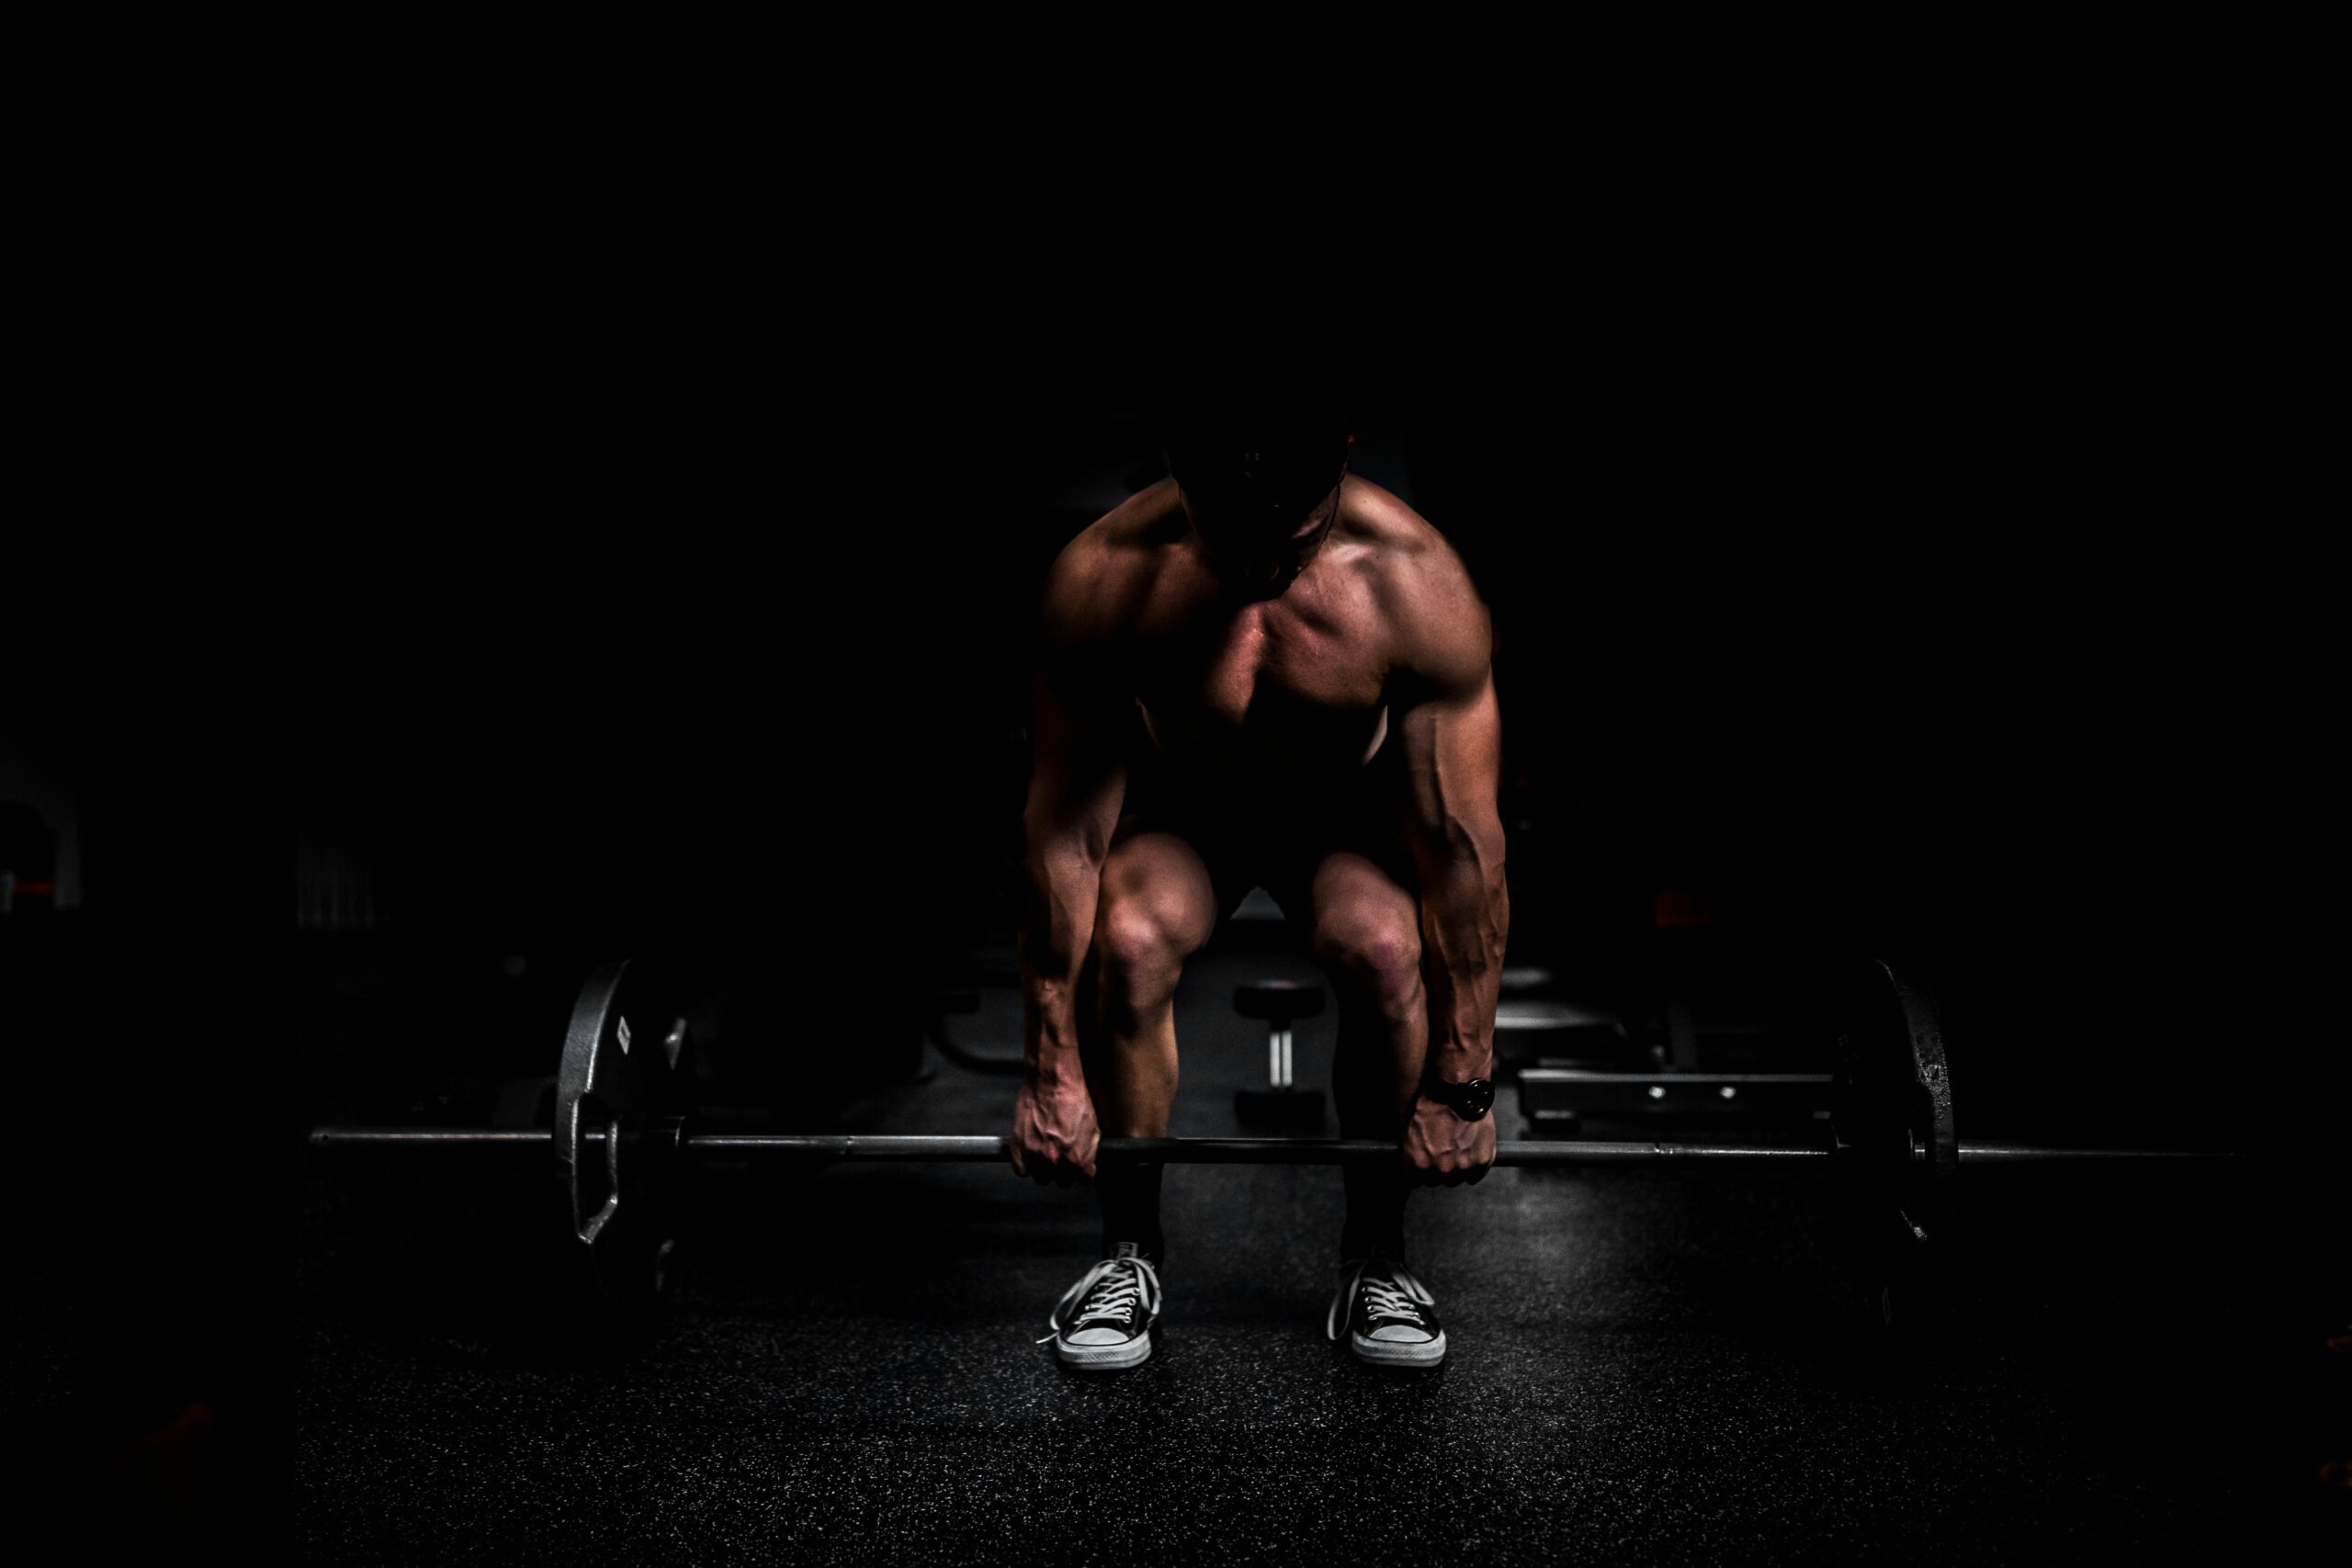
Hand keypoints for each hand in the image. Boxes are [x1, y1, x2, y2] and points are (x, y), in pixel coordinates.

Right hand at [1010, 1069, 1099, 1186]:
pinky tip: (1031, 1152)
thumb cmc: (1075, 1099)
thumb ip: (1089, 1153)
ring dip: (1044, 1168)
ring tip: (1046, 1151)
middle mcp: (1056, 1162)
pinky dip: (1025, 1164)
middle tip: (1060, 1154)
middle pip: (1060, 1182)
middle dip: (1062, 1170)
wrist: (1053, 1081)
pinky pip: (1021, 1171)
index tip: (1076, 1163)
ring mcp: (1035, 1156)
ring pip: (1041, 1178)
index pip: (1081, 1180)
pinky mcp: (1019, 1148)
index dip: (1080, 1170)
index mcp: (1077, 1160)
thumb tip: (1087, 1167)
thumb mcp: (1093, 1128)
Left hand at [1401, 1093, 1496, 1186]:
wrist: (1456, 1091)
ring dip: (1452, 1170)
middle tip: (1437, 1152)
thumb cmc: (1430, 1104)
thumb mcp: (1405, 1128)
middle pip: (1433, 1182)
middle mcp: (1440, 1170)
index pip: (1411, 1182)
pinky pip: (1474, 1176)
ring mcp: (1463, 1167)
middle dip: (1433, 1170)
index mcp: (1418, 1164)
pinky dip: (1472, 1169)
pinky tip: (1468, 1155)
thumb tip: (1404, 1161)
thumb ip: (1406, 1151)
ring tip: (1453, 1150)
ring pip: (1454, 1180)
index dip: (1413, 1172)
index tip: (1416, 1166)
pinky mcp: (1481, 1161)